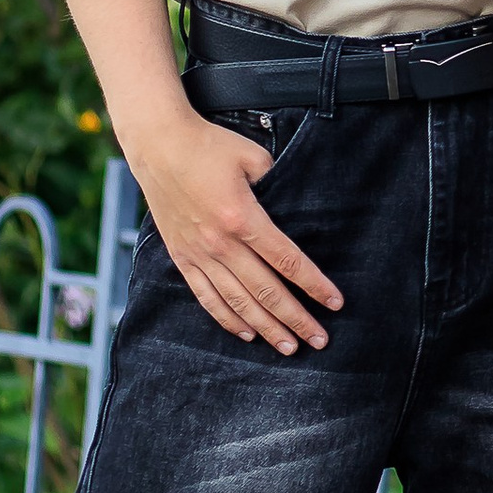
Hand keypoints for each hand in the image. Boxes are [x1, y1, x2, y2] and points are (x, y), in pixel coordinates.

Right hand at [128, 100, 344, 354]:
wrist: (157, 144)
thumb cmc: (209, 145)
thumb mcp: (253, 157)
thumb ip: (278, 184)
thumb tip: (296, 208)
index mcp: (242, 217)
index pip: (287, 260)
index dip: (314, 285)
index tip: (335, 303)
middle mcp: (220, 243)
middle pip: (266, 291)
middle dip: (296, 319)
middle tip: (319, 341)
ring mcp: (198, 254)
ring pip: (238, 302)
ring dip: (266, 328)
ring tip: (289, 347)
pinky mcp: (182, 257)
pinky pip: (206, 297)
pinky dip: (227, 319)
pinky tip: (247, 333)